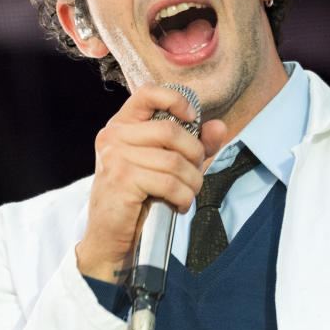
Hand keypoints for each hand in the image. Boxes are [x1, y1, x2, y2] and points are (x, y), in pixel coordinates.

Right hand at [76, 84, 226, 282]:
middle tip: (195, 175)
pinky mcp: (122, 179)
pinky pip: (169, 182)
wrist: (110, 236)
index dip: (176, 99)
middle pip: (171, 130)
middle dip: (194, 155)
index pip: (148, 93)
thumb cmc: (138, 198)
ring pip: (174, 161)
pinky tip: (179, 205)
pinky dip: (183, 197)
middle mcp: (114, 136)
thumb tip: (219, 127)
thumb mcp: (166, 165)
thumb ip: (193, 144)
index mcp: (122, 125)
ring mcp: (115, 156)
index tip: (192, 118)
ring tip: (188, 194)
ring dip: (192, 182)